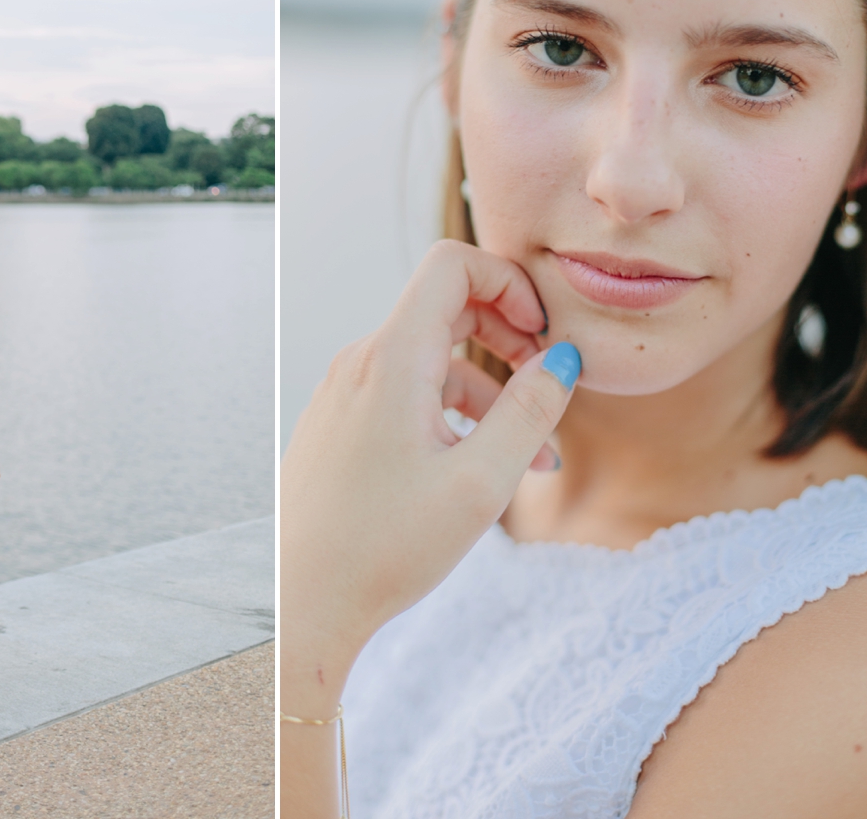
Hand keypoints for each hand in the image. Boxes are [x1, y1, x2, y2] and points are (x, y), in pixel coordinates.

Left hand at [281, 240, 579, 717]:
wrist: (303, 602)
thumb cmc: (384, 549)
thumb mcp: (480, 483)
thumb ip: (530, 411)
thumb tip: (563, 358)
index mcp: (391, 359)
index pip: (452, 266)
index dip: (509, 282)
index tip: (543, 335)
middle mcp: (362, 363)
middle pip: (445, 306)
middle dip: (508, 333)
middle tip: (551, 380)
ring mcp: (346, 393)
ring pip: (430, 359)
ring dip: (489, 389)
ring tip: (535, 453)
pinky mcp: (342, 424)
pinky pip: (406, 393)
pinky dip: (452, 413)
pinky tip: (483, 467)